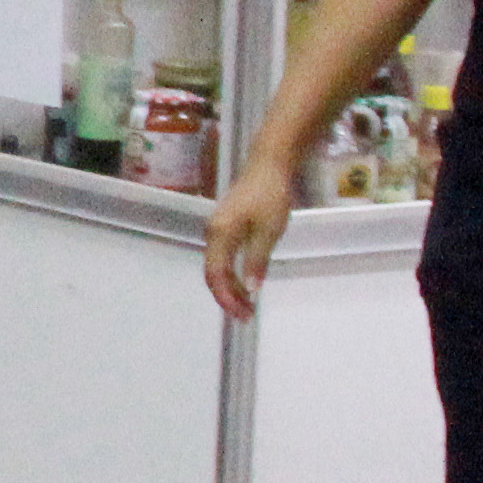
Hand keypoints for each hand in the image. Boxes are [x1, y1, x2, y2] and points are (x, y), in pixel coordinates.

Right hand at [198, 163, 292, 321]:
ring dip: (229, 287)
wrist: (268, 166)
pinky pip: (222, 257)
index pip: (216, 274)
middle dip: (226, 297)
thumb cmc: (270, 196)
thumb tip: (251, 288)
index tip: (242, 314)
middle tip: (246, 316)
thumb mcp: (268, 231)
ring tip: (247, 304)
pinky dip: (231, 273)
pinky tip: (244, 282)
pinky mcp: (225, 226)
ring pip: (217, 266)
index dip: (227, 297)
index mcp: (220, 234)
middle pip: (212, 273)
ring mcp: (217, 229)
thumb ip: (257, 260)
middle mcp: (213, 233)